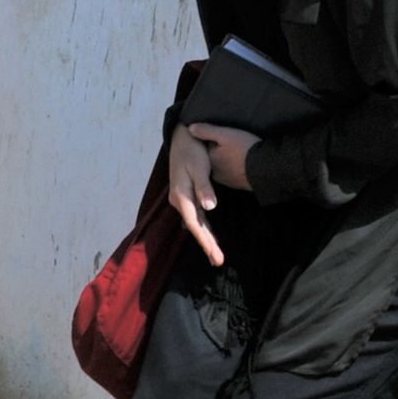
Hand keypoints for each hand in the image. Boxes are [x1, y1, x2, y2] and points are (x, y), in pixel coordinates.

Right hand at [165, 126, 225, 266]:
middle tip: (218, 261)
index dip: (205, 241)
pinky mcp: (187, 195)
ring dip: (206, 238)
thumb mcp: (199, 168)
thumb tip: (210, 208)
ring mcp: (182, 198)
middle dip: (207, 244)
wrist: (182, 137)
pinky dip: (204, 227)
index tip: (215, 255)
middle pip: (195, 227)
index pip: (195, 224)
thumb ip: (204, 188)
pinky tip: (209, 236)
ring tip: (215, 255)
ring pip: (196, 223)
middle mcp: (179, 200)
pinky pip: (196, 216)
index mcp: (182, 196)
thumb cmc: (192, 151)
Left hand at [188, 123, 258, 190]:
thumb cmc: (245, 149)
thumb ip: (207, 131)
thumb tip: (190, 128)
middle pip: (214, 159)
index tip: (219, 135)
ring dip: (228, 159)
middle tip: (231, 142)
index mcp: (210, 161)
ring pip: (224, 166)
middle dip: (219, 151)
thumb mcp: (225, 135)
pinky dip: (237, 166)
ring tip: (239, 150)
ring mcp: (228, 181)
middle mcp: (216, 173)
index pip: (205, 149)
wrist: (266, 168)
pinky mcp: (239, 184)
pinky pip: (234, 172)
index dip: (211, 140)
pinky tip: (244, 160)